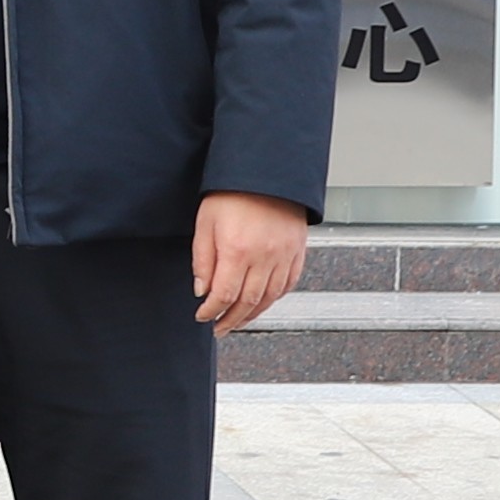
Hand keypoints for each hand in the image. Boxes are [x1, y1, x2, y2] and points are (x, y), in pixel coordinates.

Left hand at [190, 192, 308, 334]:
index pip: (223, 295)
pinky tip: (264, 303)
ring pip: (269, 298)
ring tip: (238, 321)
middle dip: (230, 320)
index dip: (211, 311)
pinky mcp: (297, 251)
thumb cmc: (232, 192)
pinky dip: (275, 298)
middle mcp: (264, 257)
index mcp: (237, 250)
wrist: (264, 171)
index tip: (202, 316)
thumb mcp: (205, 223)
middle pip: (247, 303)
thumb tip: (202, 290)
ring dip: (252, 314)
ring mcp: (284, 255)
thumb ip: (203, 260)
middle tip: (219, 328)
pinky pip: (288, 284)